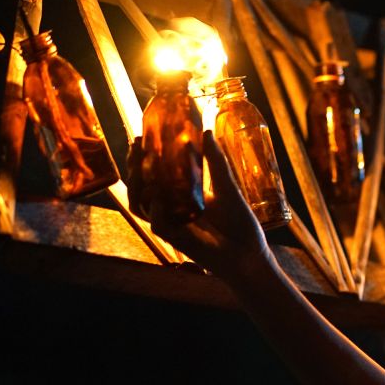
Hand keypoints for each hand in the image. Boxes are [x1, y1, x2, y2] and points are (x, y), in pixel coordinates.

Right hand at [126, 131, 270, 276]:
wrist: (249, 253)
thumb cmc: (239, 222)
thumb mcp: (227, 187)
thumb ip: (215, 163)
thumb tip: (206, 132)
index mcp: (181, 193)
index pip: (155, 173)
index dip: (144, 157)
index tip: (140, 136)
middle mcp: (172, 207)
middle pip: (141, 187)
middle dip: (135, 167)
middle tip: (137, 146)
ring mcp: (172, 223)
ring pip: (141, 205)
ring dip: (137, 186)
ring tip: (141, 166)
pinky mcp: (176, 239)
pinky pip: (157, 224)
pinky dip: (156, 210)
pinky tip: (158, 196)